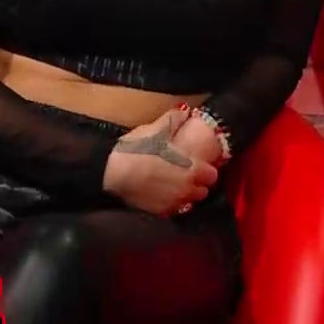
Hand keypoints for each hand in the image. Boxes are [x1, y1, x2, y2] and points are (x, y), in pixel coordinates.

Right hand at [102, 109, 216, 216]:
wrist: (111, 173)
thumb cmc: (138, 149)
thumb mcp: (157, 129)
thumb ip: (175, 119)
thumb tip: (185, 111)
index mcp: (193, 169)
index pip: (212, 175)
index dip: (206, 169)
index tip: (199, 164)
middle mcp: (188, 190)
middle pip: (202, 191)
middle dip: (198, 184)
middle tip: (187, 174)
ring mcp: (173, 203)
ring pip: (189, 202)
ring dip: (186, 195)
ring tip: (176, 186)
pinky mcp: (158, 212)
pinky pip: (172, 210)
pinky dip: (171, 204)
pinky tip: (162, 195)